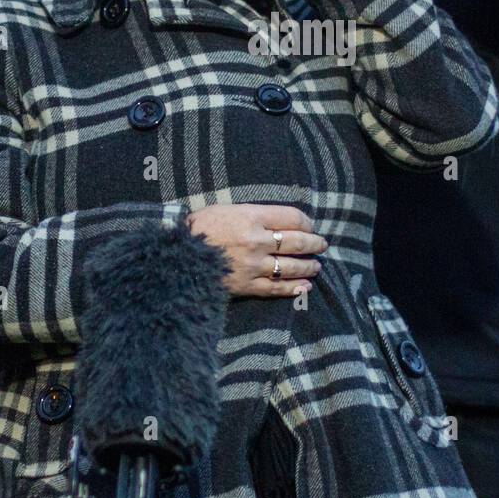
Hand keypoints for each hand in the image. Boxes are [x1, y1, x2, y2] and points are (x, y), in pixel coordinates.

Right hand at [185, 203, 327, 297]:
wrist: (176, 257)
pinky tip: (305, 287)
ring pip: (291, 266)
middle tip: (322, 244)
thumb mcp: (225, 209)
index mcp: (251, 216)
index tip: (310, 225)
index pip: (292, 217)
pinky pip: (277, 288)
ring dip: (309, 266)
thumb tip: (277, 221)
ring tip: (316, 266)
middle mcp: (257, 240)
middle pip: (297, 241)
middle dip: (314, 243)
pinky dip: (294, 288)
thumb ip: (252, 214)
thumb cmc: (198, 229)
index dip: (307, 221)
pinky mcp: (247, 286)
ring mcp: (253, 265)